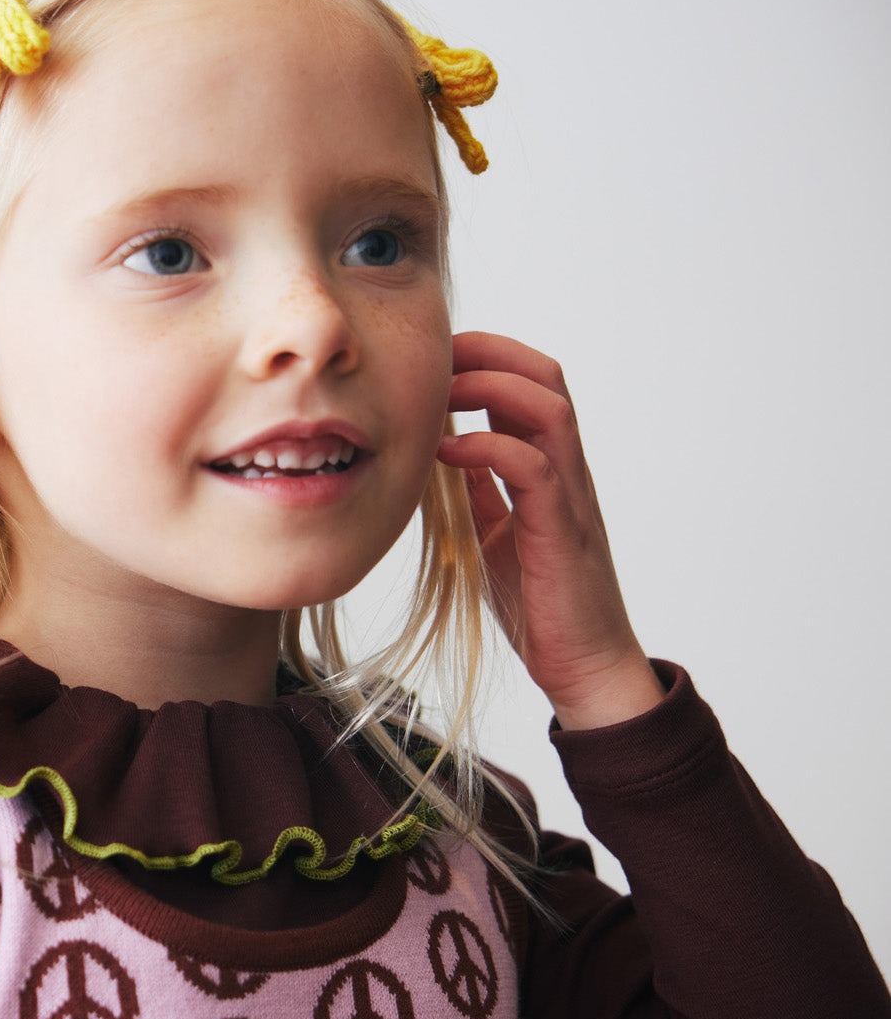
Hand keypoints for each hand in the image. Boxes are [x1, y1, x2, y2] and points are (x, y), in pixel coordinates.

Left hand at [437, 331, 664, 730]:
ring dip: (490, 385)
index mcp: (550, 470)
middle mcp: (566, 472)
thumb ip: (483, 494)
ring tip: (442, 391)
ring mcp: (570, 497)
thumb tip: (446, 457)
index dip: (484, 359)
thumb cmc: (542, 605)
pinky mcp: (561, 530)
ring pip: (549, 407)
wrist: (583, 667)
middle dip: (489, 352)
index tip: (435, 357)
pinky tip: (446, 452)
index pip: (528, 386)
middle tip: (436, 355)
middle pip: (545, 377)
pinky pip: (532, 466)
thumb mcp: (497, 536)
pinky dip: (486, 446)